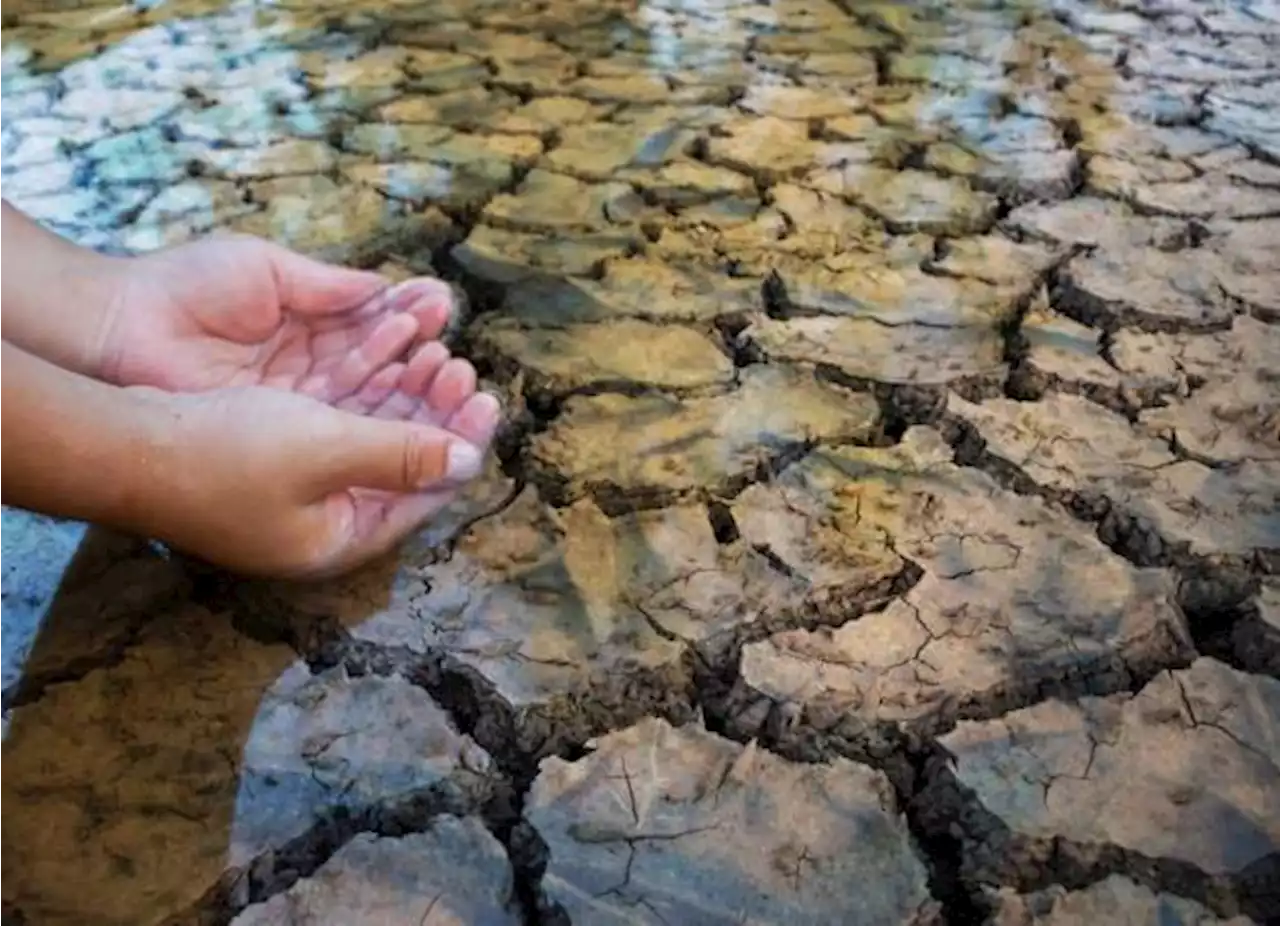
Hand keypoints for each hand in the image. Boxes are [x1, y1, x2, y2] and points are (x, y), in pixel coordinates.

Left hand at [96, 231, 456, 401]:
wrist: (119, 329)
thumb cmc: (183, 290)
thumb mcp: (265, 271)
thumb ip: (328, 287)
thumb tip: (388, 290)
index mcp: (306, 325)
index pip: (372, 328)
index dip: (409, 321)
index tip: (442, 307)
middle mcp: (308, 371)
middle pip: (380, 372)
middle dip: (421, 362)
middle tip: (455, 355)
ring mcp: (296, 407)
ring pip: (368, 402)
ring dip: (411, 391)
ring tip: (446, 371)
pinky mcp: (282, 436)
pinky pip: (341, 428)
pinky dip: (379, 415)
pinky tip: (413, 400)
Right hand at [133, 373, 499, 578]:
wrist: (124, 443)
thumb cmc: (223, 455)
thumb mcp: (326, 451)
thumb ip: (402, 454)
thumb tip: (469, 461)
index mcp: (342, 537)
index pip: (425, 494)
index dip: (461, 444)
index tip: (488, 399)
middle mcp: (325, 521)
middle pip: (403, 464)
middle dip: (435, 413)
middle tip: (462, 367)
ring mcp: (297, 492)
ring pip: (372, 438)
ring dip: (403, 395)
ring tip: (434, 352)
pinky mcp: (274, 458)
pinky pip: (339, 422)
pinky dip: (365, 391)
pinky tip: (386, 356)